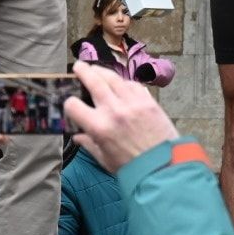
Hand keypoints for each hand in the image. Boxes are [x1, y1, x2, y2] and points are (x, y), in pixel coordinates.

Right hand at [64, 60, 178, 174]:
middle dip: (83, 71)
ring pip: (114, 78)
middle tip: (78, 66)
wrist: (164, 167)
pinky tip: (120, 83)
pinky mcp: (149, 101)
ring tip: (96, 69)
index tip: (71, 103)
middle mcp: (114, 111)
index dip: (69, 104)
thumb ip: (89, 145)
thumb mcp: (105, 159)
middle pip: (94, 82)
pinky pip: (133, 85)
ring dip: (102, 71)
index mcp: (99, 127)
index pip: (74, 105)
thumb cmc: (132, 168)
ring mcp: (133, 103)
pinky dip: (124, 82)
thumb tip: (78, 136)